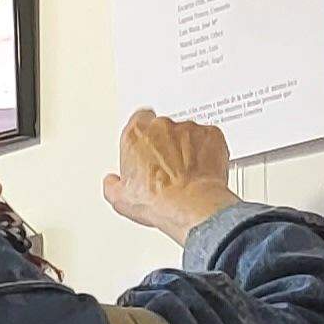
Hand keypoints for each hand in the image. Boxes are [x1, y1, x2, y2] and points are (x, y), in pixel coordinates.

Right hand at [101, 111, 239, 244]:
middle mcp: (162, 126)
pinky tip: (202, 168)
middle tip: (167, 164)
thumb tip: (112, 183)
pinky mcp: (211, 134)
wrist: (191, 204)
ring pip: (187, 132)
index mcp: (136, 134)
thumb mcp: (121, 198)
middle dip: (166, 142)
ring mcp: (188, 129)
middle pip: (163, 127)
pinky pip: (209, 138)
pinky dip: (207, 149)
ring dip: (187, 147)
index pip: (138, 119)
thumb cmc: (158, 198)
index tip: (146, 145)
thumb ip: (113, 183)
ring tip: (187, 171)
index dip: (143, 133)